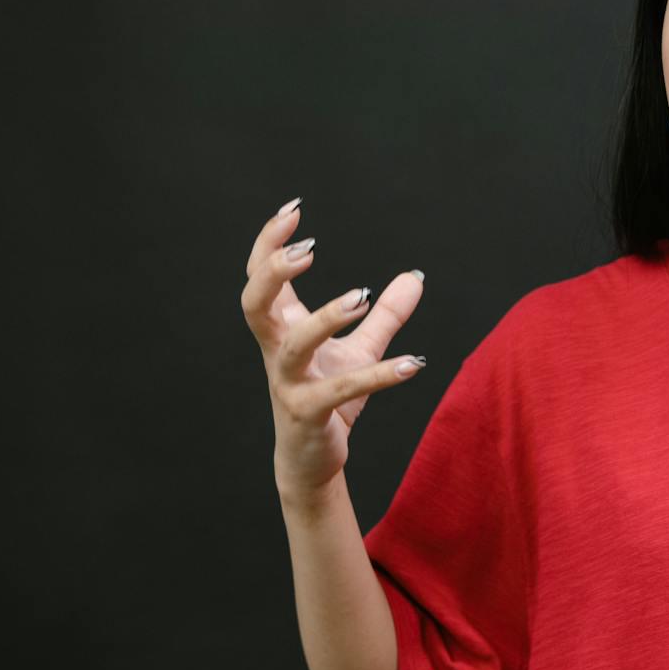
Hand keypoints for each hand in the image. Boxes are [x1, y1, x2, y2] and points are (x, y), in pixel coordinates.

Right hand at [240, 198, 427, 499]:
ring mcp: (290, 384)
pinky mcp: (310, 414)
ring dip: (326, 317)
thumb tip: (414, 277)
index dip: (269, 243)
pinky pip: (341, 390)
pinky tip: (414, 364)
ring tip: (361, 296)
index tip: (292, 209)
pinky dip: (378, 376)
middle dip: (273, 272)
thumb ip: (385, 315)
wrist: (311, 460)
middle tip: (307, 249)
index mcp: (283, 329)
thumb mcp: (359, 350)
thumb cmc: (327, 399)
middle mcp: (278, 352)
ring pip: (294, 346)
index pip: (261, 278)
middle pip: (254, 303)